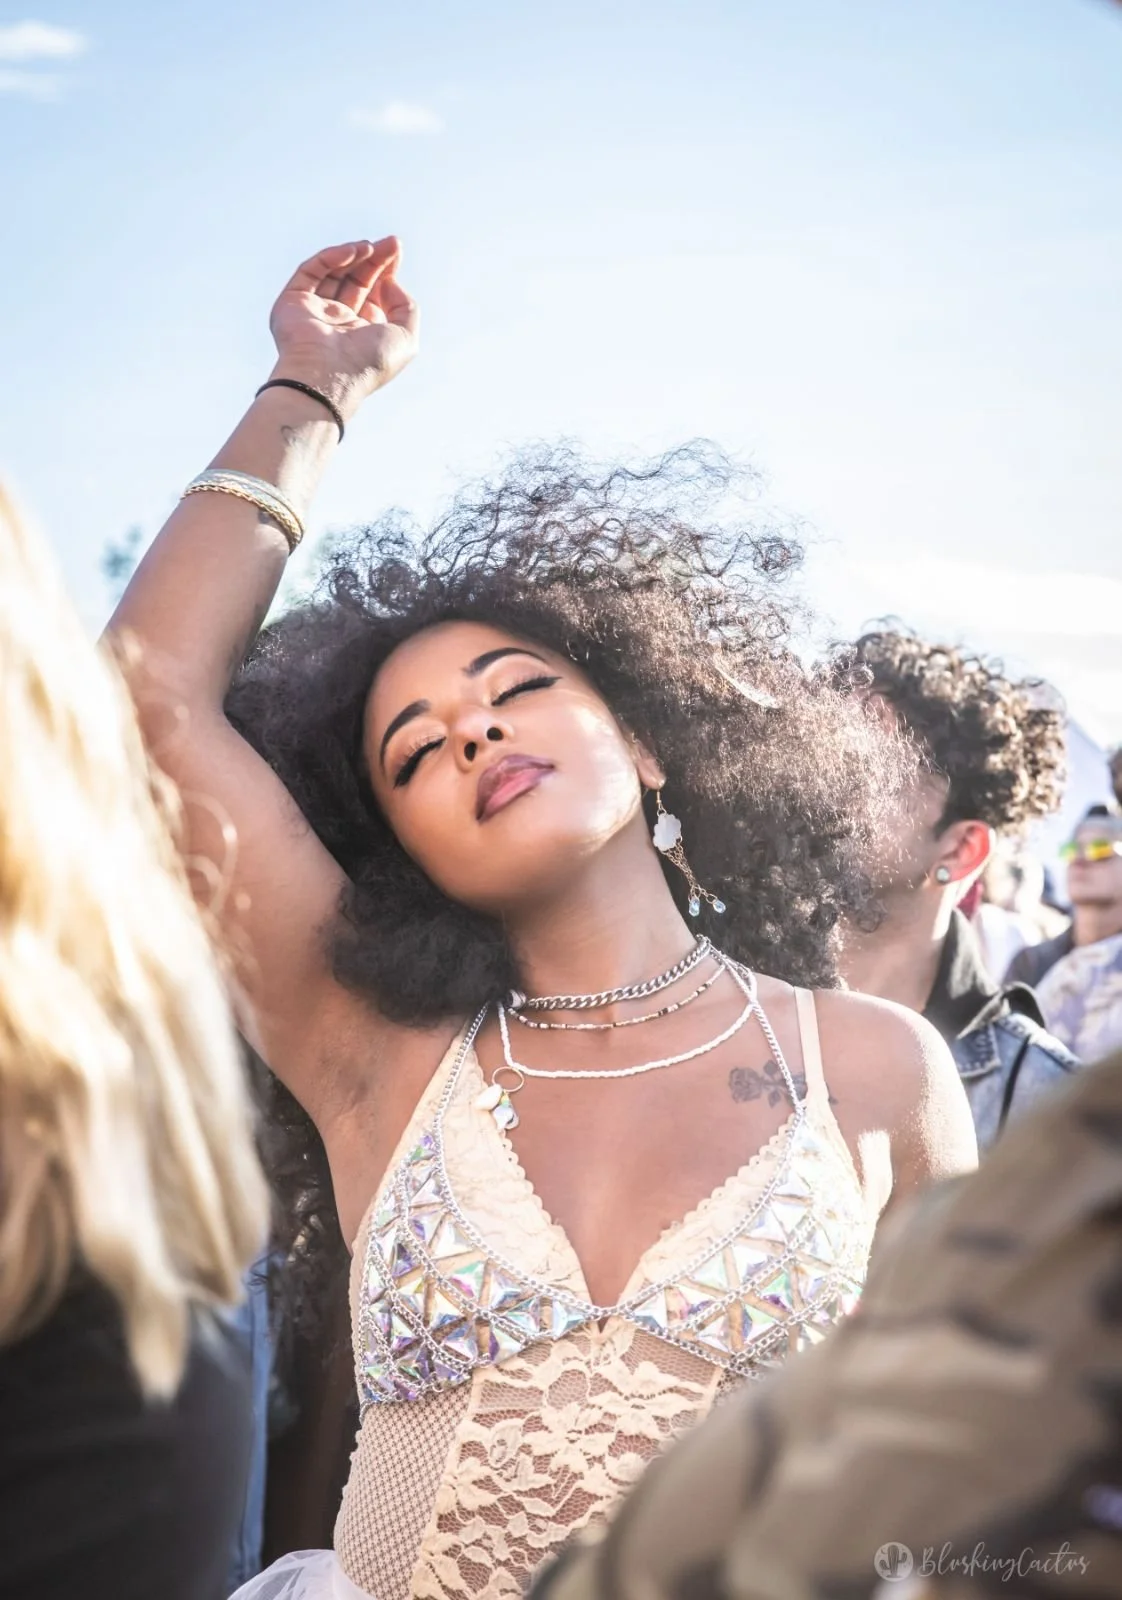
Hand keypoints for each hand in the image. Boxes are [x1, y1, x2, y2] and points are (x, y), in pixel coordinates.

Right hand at [268, 238, 418, 415]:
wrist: (329, 376)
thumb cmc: (368, 362)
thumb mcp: (405, 337)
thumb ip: (406, 307)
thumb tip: (391, 282)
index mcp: (361, 333)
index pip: (372, 293)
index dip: (385, 270)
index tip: (396, 250)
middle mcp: (337, 322)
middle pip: (355, 279)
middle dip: (374, 259)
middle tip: (390, 243)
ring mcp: (313, 311)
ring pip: (333, 272)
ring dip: (354, 255)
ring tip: (371, 247)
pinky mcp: (292, 301)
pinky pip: (312, 271)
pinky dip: (333, 258)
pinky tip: (354, 251)